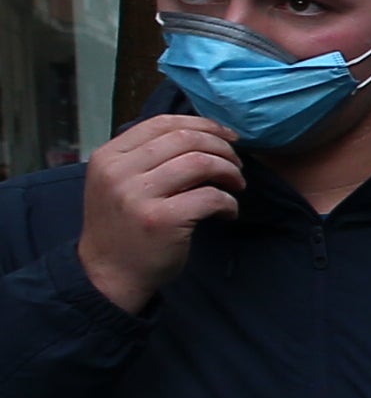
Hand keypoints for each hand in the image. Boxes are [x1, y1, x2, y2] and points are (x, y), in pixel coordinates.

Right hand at [77, 114, 243, 313]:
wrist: (109, 274)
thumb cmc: (123, 225)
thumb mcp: (116, 182)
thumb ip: (144, 156)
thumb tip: (200, 134)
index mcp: (108, 156)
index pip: (161, 123)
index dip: (202, 124)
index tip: (227, 137)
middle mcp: (118, 172)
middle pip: (185, 139)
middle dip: (222, 148)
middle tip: (236, 165)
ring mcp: (137, 196)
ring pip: (200, 162)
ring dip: (229, 172)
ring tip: (235, 185)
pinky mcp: (161, 220)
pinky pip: (210, 197)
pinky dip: (229, 202)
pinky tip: (228, 211)